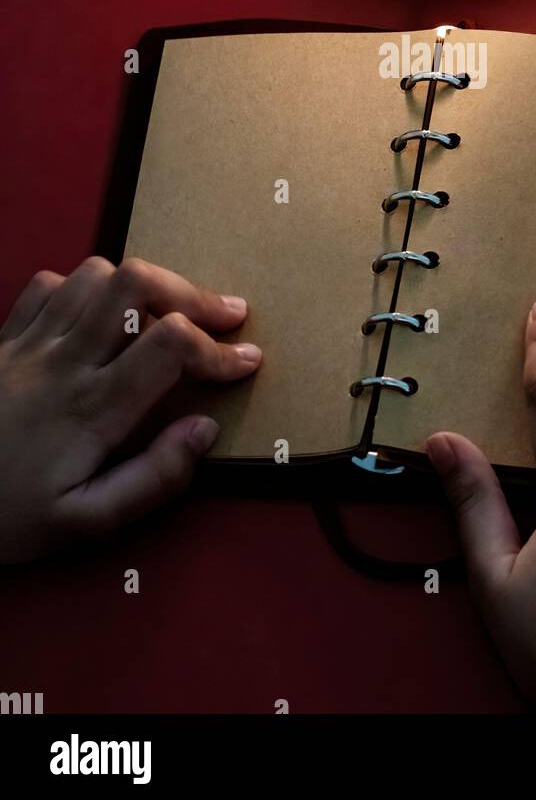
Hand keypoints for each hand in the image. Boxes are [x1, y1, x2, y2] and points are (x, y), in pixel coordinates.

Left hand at [0, 256, 260, 562]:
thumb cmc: (2, 519)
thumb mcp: (81, 525)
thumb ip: (151, 481)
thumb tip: (204, 429)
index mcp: (91, 407)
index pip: (171, 344)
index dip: (220, 348)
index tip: (247, 363)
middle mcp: (63, 360)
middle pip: (136, 284)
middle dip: (193, 292)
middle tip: (225, 316)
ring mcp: (28, 341)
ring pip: (96, 273)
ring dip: (143, 285)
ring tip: (166, 313)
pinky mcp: (1, 337)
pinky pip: (48, 285)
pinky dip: (84, 289)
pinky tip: (97, 317)